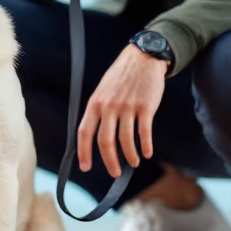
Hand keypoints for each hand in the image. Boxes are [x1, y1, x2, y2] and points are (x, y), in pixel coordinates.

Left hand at [77, 44, 165, 177]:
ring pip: (125, 140)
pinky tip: (146, 153)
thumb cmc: (121, 76)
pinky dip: (145, 146)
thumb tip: (94, 136)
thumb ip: (98, 111)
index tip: (86, 167)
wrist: (143, 58)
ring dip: (129, 156)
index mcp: (95, 103)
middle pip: (105, 141)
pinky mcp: (145, 107)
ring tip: (133, 163)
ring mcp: (127, 106)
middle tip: (115, 172)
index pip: (85, 132)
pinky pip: (144, 132)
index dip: (84, 152)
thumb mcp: (102, 90)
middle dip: (109, 161)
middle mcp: (109, 106)